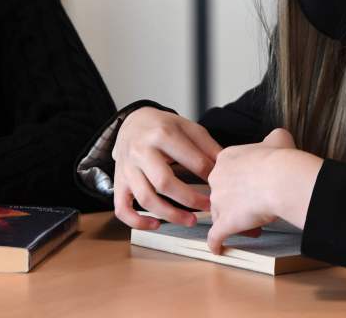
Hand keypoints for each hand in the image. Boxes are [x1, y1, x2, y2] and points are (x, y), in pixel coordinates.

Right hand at [112, 107, 221, 229]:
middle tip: (209, 207)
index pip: (191, 161)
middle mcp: (141, 151)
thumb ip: (207, 146)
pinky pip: (122, 208)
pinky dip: (137, 222)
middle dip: (190, 199)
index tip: (220, 185)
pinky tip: (156, 224)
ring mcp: (127, 168)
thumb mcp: (187, 127)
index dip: (209, 176)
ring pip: (146, 198)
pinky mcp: (119, 182)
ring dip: (170, 214)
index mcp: (162, 134)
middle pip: (164, 182)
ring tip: (190, 221)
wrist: (132, 122)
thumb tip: (225, 167)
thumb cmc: (162, 126)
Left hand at [207, 128, 322, 254]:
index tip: (252, 187)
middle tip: (254, 209)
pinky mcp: (225, 222)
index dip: (240, 181)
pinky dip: (216, 243)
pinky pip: (215, 236)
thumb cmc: (282, 159)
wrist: (281, 178)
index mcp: (227, 158)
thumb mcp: (278, 138)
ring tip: (250, 228)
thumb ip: (273, 139)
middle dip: (236, 202)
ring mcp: (219, 200)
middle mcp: (217, 178)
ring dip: (232, 221)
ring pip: (219, 213)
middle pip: (221, 193)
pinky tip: (218, 249)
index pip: (228, 172)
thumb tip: (277, 139)